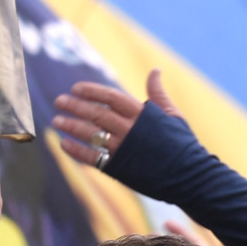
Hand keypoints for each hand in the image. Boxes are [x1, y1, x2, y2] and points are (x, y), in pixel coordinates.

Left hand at [53, 69, 178, 166]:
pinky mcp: (119, 167)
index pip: (111, 97)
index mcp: (143, 114)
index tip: (75, 88)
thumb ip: (158, 93)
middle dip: (75, 106)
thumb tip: (155, 70)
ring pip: (91, 134)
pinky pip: (92, 157)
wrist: (189, 175)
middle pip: (97, 114)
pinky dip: (77, 150)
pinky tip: (64, 144)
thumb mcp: (172, 114)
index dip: (92, 92)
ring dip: (71, 126)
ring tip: (56, 121)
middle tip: (59, 101)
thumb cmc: (182, 143)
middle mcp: (130, 129)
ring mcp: (123, 149)